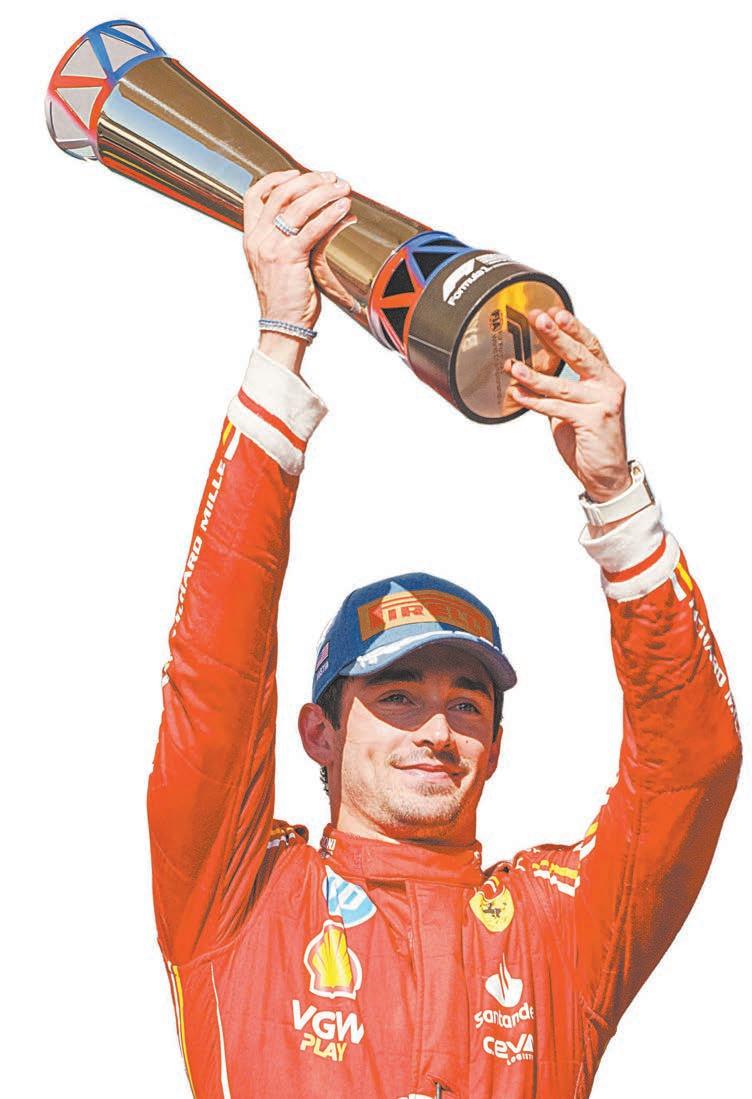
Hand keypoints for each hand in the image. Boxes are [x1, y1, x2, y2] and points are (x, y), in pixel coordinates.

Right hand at [242, 168, 351, 370]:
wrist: (282, 326)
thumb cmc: (286, 297)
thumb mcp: (283, 261)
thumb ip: (295, 237)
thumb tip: (327, 215)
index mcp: (251, 238)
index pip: (254, 195)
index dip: (276, 179)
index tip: (298, 174)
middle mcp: (257, 239)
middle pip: (280, 194)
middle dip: (309, 181)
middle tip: (332, 179)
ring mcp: (270, 248)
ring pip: (297, 207)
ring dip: (324, 193)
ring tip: (343, 189)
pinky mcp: (288, 258)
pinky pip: (312, 229)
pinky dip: (330, 215)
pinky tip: (344, 209)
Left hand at [503, 309, 629, 501]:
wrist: (606, 474)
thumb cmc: (590, 441)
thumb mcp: (574, 409)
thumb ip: (560, 390)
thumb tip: (530, 371)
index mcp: (606, 378)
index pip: (590, 345)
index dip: (572, 327)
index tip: (553, 312)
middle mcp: (608, 386)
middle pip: (580, 354)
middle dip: (557, 336)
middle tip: (538, 319)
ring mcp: (603, 403)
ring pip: (562, 384)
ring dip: (534, 375)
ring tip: (513, 366)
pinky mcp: (593, 421)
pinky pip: (557, 408)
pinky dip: (535, 402)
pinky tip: (519, 394)